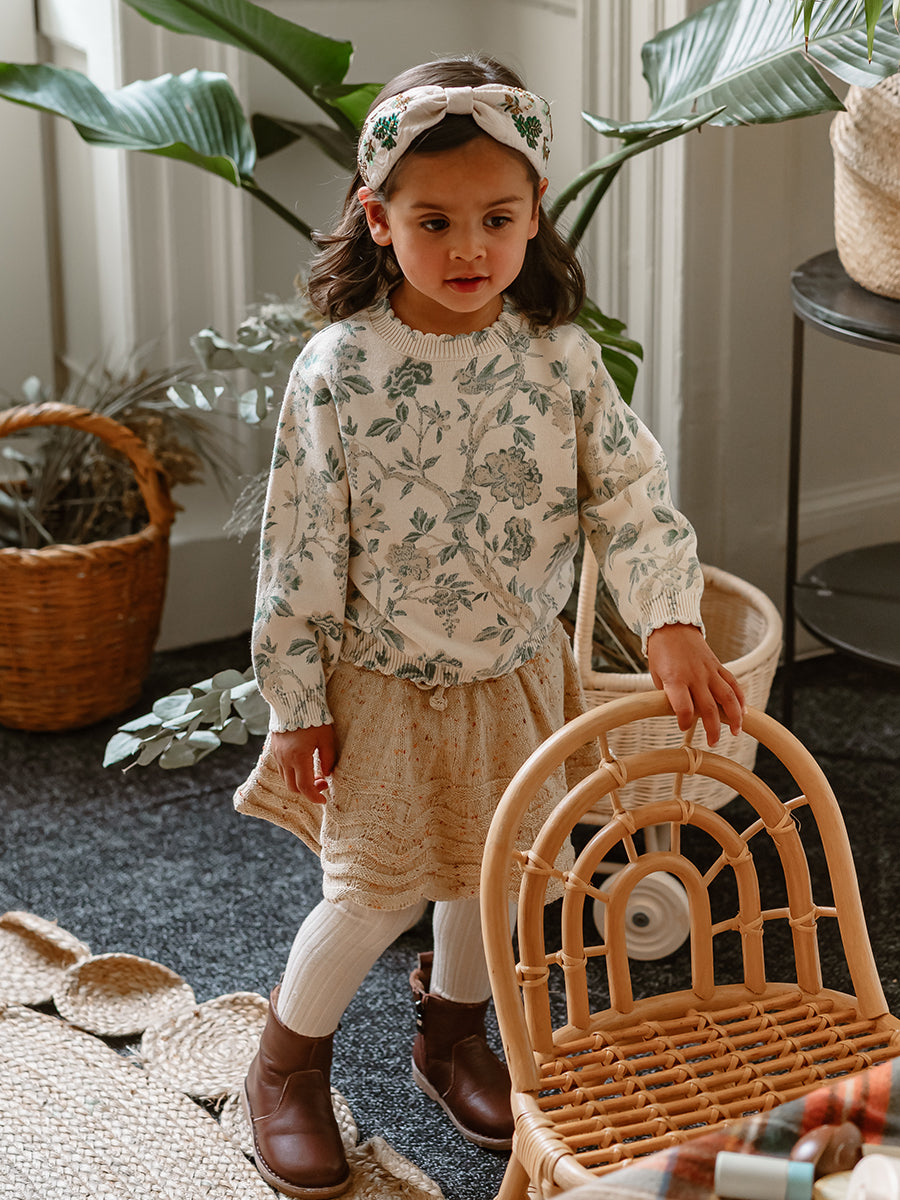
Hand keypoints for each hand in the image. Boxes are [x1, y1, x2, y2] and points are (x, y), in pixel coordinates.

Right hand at [269, 725, 335, 802]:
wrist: (293, 700)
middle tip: (322, 782)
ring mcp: (277, 755)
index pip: (305, 787)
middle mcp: (285, 759)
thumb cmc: (313, 718)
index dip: (315, 797)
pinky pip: (282, 769)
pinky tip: (303, 765)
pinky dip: (292, 773)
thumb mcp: (326, 738)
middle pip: (293, 787)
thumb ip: (327, 759)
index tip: (324, 800)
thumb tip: (326, 774)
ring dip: (299, 782)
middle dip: (308, 790)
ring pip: (286, 779)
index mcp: (299, 757)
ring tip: (314, 772)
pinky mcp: (274, 749)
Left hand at [646, 623, 744, 746]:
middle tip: (713, 742)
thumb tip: (682, 714)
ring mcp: (709, 671)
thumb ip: (669, 695)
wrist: (672, 626)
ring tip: (736, 732)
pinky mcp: (718, 666)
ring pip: (727, 696)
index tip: (683, 727)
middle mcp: (695, 676)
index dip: (684, 721)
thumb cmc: (661, 654)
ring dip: (735, 716)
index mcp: (675, 679)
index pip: (683, 707)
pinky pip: (732, 683)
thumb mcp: (657, 676)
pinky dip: (740, 698)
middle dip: (712, 729)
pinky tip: (745, 712)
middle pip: (708, 708)